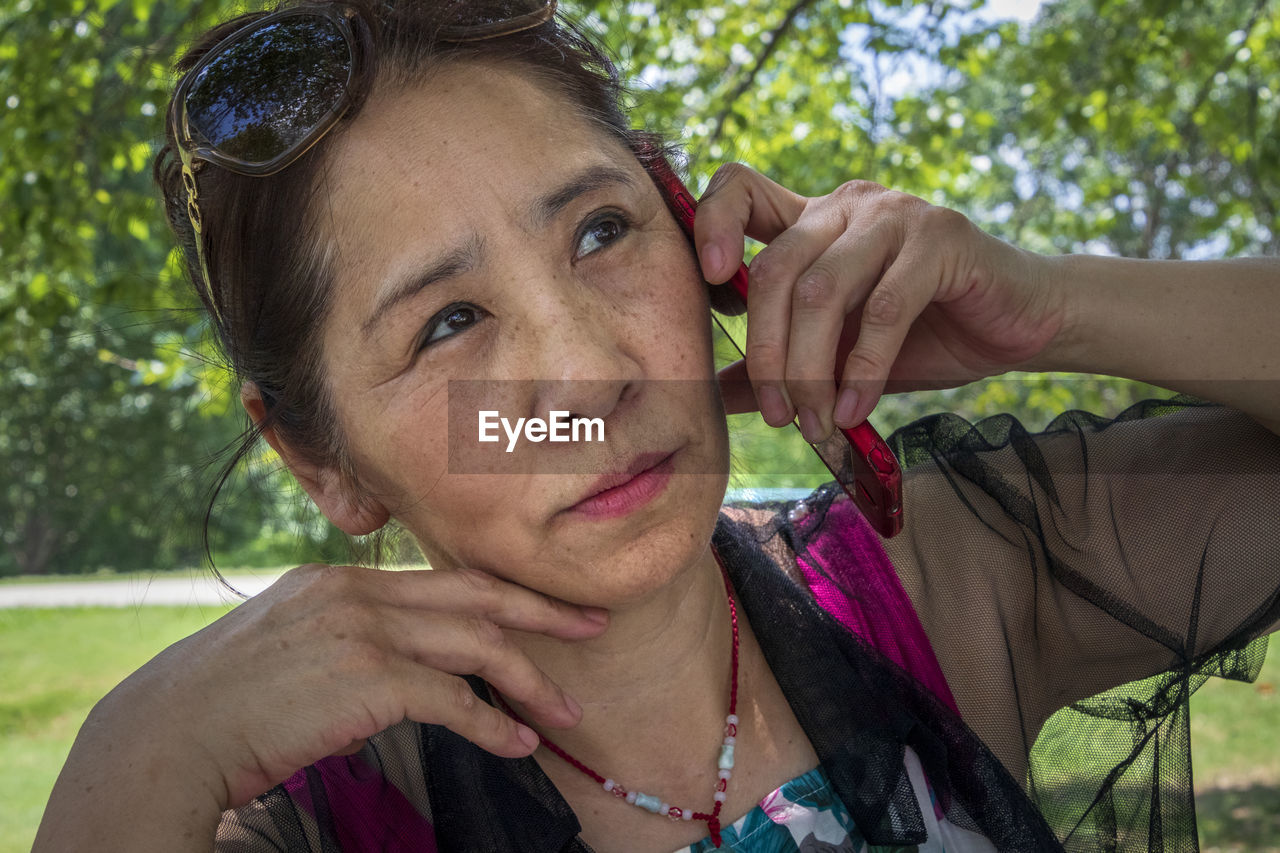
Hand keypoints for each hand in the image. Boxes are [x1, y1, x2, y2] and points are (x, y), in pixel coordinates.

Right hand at [59, 565, 606, 812]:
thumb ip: (343, 639)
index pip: (443, 577)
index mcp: (341, 579)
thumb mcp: (286, 642)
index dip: (502, 591)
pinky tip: (516, 744)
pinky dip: (493, 724)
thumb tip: (388, 680)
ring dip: (529, 681)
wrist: (168, 733)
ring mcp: (363, 632)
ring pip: (476, 645)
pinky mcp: (367, 680)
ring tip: (564, 711)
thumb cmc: (223, 702)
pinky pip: (453, 698)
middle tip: (593, 623)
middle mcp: (357, 592)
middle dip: (543, 609)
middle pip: (475, 593)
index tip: (545, 605)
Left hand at [693, 165, 1068, 441]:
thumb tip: (712, 393)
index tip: (708, 284)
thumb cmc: (924, 335)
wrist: (1020, 326)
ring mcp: (894, 216)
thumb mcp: (839, 355)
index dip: (711, 224)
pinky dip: (863, 371)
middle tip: (779, 414)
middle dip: (767, 353)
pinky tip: (855, 410)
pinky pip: (883, 311)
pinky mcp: (941, 239)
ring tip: (815, 422)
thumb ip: (778, 363)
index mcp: (812, 219)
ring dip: (810, 371)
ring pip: (821, 293)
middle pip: (773, 269)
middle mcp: (846, 206)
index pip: (740, 190)